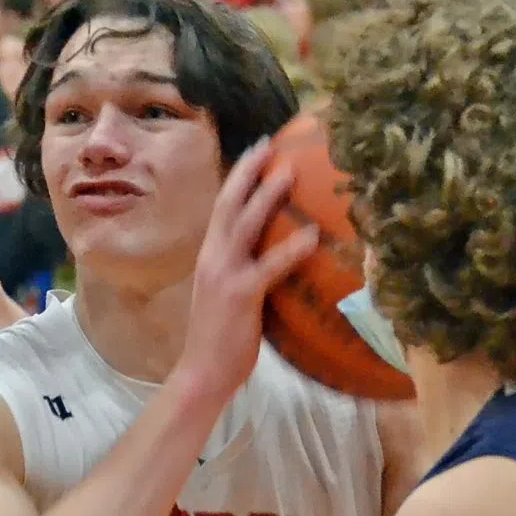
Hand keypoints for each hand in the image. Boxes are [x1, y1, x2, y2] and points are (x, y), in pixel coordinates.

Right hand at [176, 137, 316, 399]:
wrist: (203, 372)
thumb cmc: (221, 337)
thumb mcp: (228, 293)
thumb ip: (244, 268)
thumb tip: (275, 252)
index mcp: (209, 255)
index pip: (222, 206)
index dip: (239, 176)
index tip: (259, 150)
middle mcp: (213, 257)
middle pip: (229, 203)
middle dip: (249, 171)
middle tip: (270, 144)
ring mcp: (224, 273)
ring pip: (245, 224)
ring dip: (268, 196)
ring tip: (290, 173)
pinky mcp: (241, 294)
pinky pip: (270, 266)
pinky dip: (292, 248)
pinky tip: (313, 235)